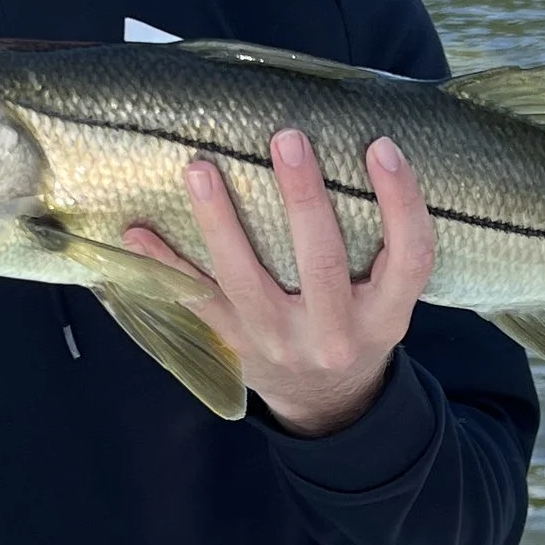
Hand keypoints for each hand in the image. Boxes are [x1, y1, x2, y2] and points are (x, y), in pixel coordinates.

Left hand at [125, 130, 434, 437]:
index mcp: (384, 317)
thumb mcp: (387, 301)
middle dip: (303, 197)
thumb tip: (360, 148)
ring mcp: (278, 343)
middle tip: (287, 140)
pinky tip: (136, 232)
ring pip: (246, 280)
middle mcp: (334, 334)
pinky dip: (163, 265)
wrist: (326, 404)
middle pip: (324, 263)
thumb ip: (382, 247)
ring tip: (200, 170)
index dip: (400, 201)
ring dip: (219, 222)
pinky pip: (195, 302)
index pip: (408, 256)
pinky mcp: (235, 345)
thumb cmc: (356, 327)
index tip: (381, 146)